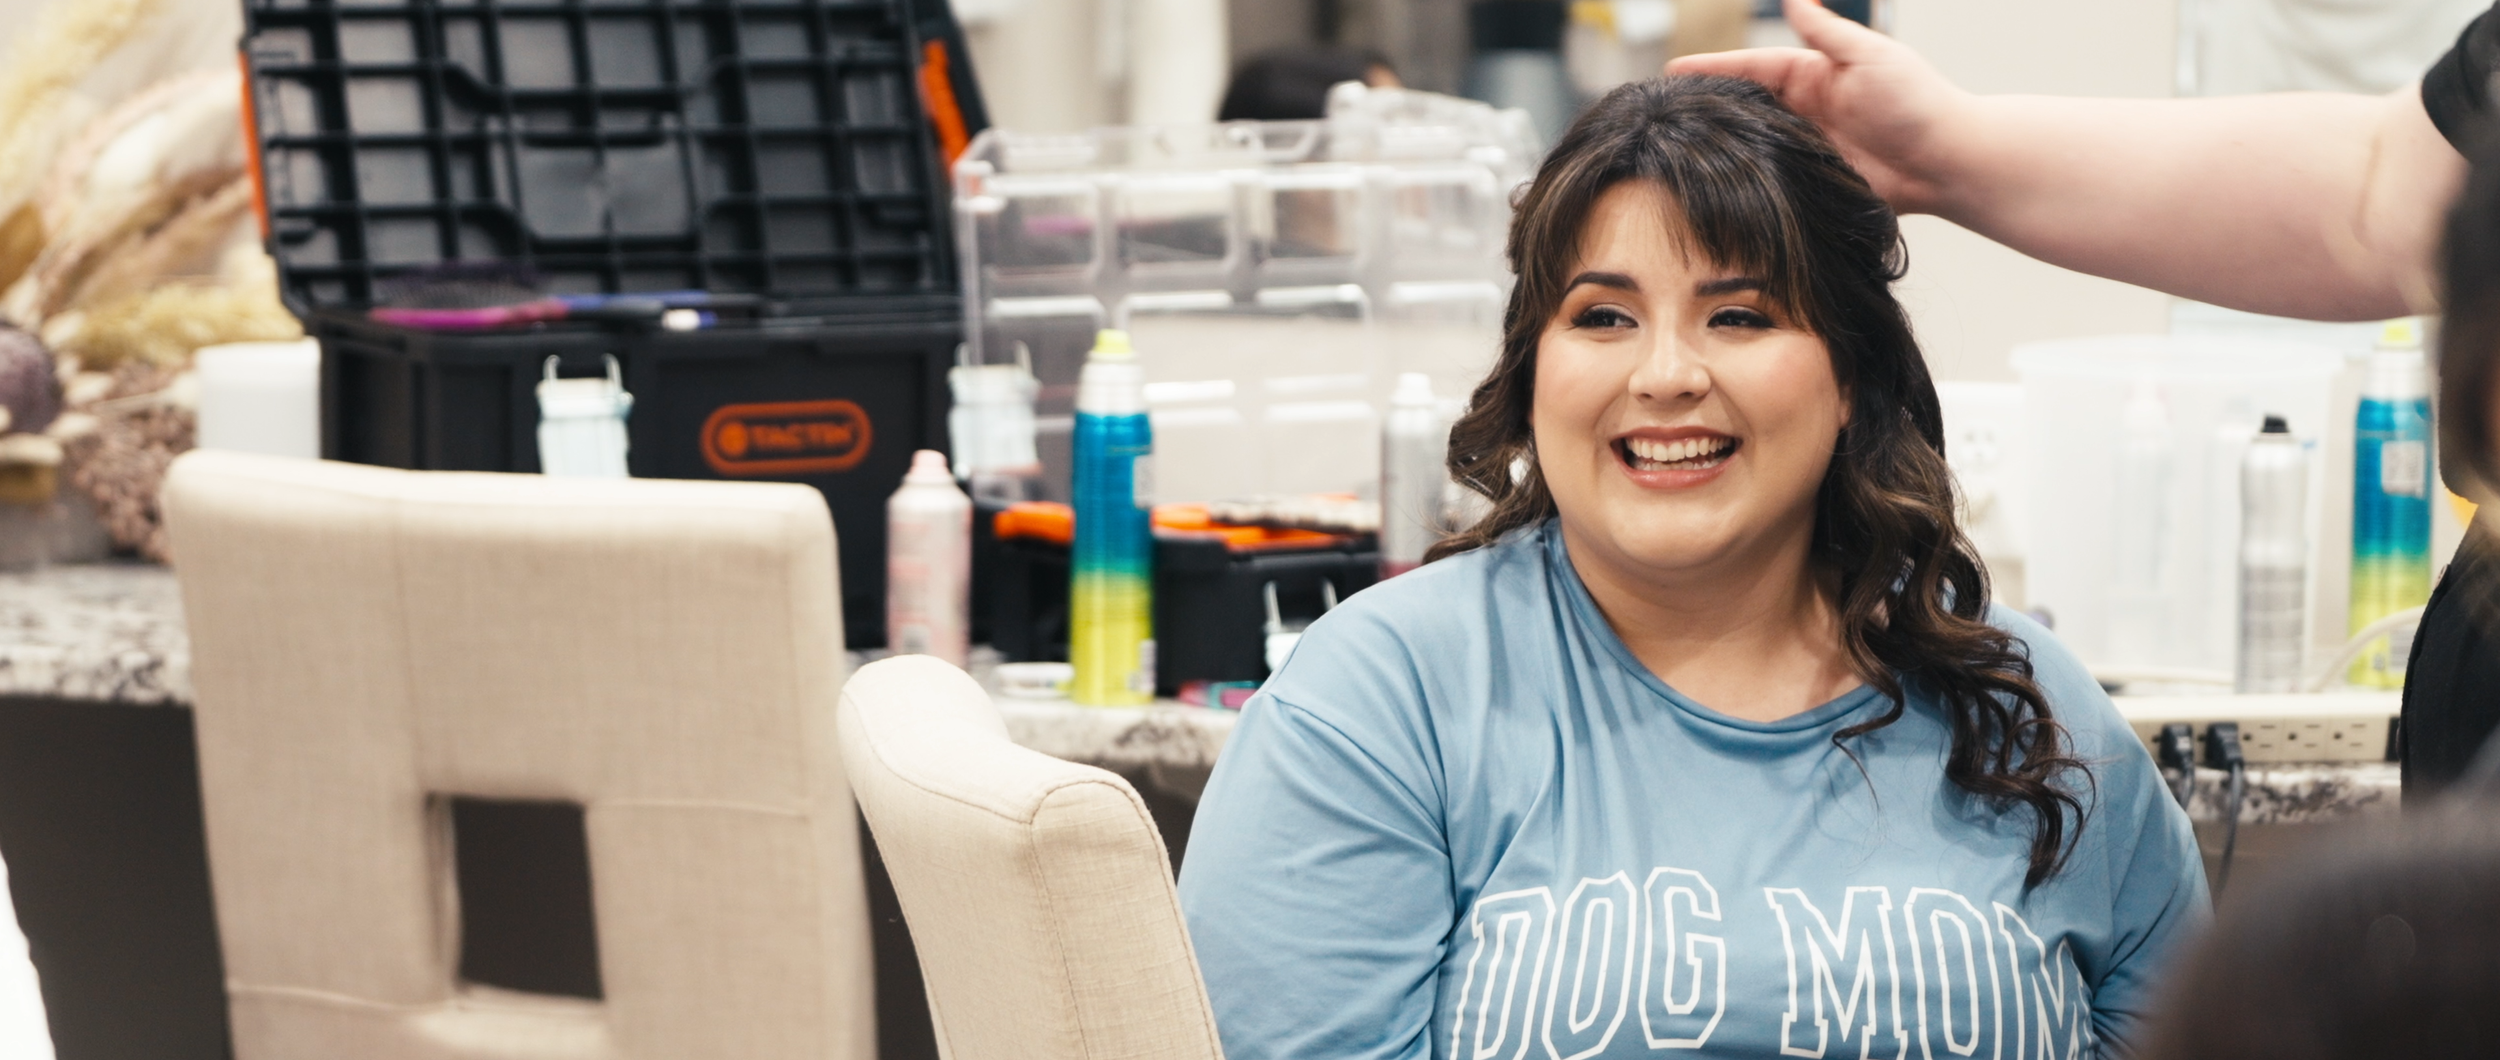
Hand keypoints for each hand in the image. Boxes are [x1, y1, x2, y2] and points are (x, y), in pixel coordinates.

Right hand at [1667, 0, 1974, 212]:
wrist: (1948, 160)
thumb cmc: (1917, 101)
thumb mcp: (1869, 56)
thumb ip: (1825, 32)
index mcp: (1815, 74)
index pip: (1752, 66)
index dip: (1712, 67)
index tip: (1672, 69)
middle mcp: (1807, 108)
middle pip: (1745, 104)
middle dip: (1706, 104)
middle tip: (1662, 111)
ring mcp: (1809, 146)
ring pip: (1753, 142)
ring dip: (1721, 143)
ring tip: (1677, 149)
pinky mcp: (1816, 180)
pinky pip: (1774, 178)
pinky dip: (1748, 178)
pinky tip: (1720, 183)